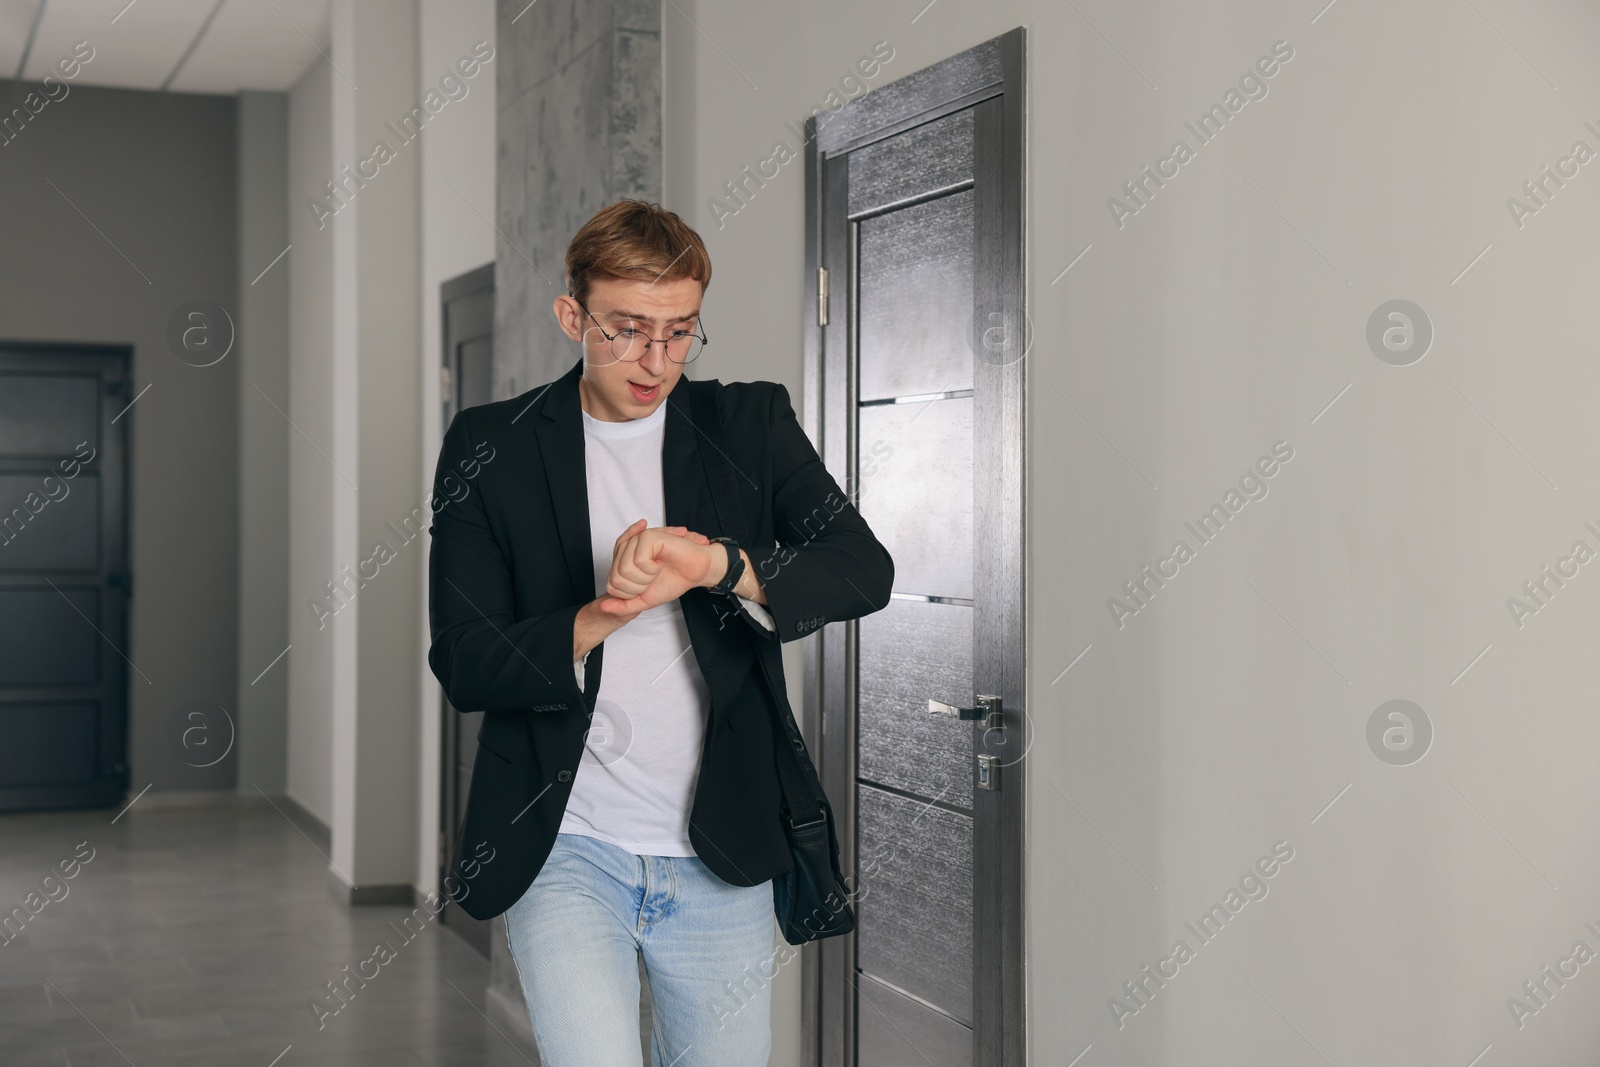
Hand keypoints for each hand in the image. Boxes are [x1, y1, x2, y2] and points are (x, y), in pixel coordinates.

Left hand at [597, 520, 716, 615]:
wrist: (694, 574)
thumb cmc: (671, 581)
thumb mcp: (643, 600)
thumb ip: (623, 605)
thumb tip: (603, 607)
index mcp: (624, 561)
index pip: (611, 584)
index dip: (630, 592)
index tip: (646, 585)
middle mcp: (628, 549)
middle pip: (616, 578)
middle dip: (638, 586)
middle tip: (653, 578)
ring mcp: (637, 541)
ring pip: (625, 569)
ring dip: (645, 577)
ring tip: (657, 569)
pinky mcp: (649, 537)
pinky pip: (639, 560)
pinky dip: (651, 568)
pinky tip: (660, 563)